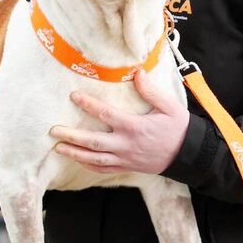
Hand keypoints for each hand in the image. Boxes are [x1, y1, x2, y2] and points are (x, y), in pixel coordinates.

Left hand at [49, 70, 188, 174]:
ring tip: (58, 148)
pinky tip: (79, 160)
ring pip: (95, 159)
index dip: (88, 105)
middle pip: (92, 142)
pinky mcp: (128, 167)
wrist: (188, 155)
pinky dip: (89, 166)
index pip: (106, 114)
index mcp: (134, 127)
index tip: (74, 96)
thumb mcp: (169, 107)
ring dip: (75, 154)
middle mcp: (126, 144)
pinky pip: (104, 169)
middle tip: (53, 131)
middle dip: (71, 136)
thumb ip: (151, 91)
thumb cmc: (178, 128)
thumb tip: (137, 74)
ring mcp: (125, 158)